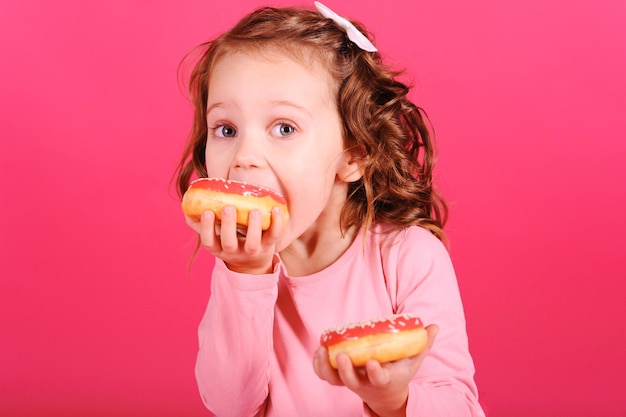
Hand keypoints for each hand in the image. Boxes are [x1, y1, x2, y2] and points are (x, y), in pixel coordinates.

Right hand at [184, 205, 284, 273]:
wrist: (253, 263)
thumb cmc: (230, 242)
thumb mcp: (215, 238)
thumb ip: (201, 224)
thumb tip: (187, 208)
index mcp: (218, 248)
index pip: (209, 242)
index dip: (206, 228)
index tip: (207, 212)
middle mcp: (234, 252)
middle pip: (229, 242)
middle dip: (228, 225)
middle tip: (228, 208)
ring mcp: (252, 250)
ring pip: (252, 242)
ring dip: (253, 226)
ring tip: (254, 211)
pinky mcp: (269, 246)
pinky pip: (273, 236)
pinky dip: (276, 223)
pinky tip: (275, 209)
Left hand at [313, 324, 438, 416]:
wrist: (385, 393)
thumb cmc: (399, 371)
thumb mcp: (413, 360)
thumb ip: (423, 343)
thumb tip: (435, 326)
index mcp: (384, 379)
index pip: (378, 378)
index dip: (375, 372)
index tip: (373, 362)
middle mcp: (365, 383)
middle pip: (351, 381)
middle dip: (345, 370)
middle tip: (340, 356)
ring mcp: (351, 381)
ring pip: (334, 380)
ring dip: (326, 367)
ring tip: (321, 350)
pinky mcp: (340, 378)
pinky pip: (325, 375)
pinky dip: (319, 365)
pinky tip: (318, 350)